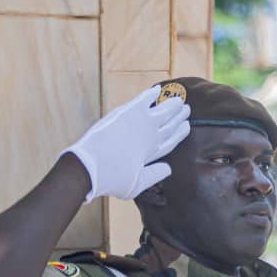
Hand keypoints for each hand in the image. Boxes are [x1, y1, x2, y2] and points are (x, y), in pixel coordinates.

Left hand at [64, 86, 189, 200]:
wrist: (89, 168)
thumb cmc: (111, 179)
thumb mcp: (137, 186)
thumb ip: (155, 176)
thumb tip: (168, 169)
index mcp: (153, 153)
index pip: (171, 141)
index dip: (179, 133)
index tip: (186, 126)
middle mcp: (151, 137)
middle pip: (169, 125)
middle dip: (179, 116)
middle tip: (186, 109)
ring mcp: (140, 124)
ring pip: (162, 111)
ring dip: (171, 105)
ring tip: (179, 100)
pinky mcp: (127, 113)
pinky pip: (143, 100)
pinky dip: (151, 94)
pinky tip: (157, 90)